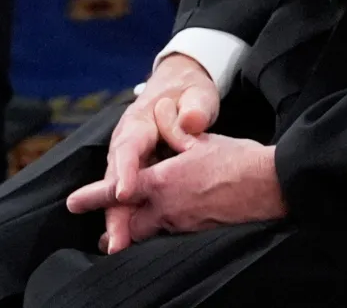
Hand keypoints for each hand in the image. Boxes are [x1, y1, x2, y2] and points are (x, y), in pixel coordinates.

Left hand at [67, 134, 285, 248]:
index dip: (95, 195)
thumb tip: (165, 114)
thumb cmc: (240, 159)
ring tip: (133, 231)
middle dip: (117, 224)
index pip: (120, 189)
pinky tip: (172, 224)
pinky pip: (172, 233)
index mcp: (164, 179)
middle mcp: (167, 205)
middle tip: (105, 232)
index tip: (74, 201)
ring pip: (150, 230)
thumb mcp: (205, 139)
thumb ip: (179, 131)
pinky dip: (165, 229)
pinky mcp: (198, 231)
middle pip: (130, 221)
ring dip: (140, 229)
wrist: (272, 185)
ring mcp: (183, 222)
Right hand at [78, 54, 219, 252]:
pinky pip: (131, 198)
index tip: (123, 193)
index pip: (128, 149)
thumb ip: (195, 107)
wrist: (179, 90)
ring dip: (120, 221)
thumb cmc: (187, 93)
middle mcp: (126, 145)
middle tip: (116, 241)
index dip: (124, 172)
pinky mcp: (138, 174)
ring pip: (119, 194)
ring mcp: (130, 162)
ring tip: (118, 247)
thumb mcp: (196, 94)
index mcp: (137, 124)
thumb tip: (190, 122)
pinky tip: (130, 241)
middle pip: (115, 180)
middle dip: (114, 211)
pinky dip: (130, 217)